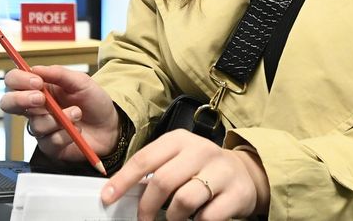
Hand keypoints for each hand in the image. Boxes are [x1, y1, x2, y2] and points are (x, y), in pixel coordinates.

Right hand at [0, 65, 119, 161]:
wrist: (111, 126)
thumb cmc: (94, 101)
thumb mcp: (81, 81)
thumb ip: (59, 73)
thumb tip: (36, 69)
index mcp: (39, 88)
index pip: (14, 81)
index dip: (19, 80)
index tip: (37, 82)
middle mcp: (35, 108)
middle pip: (8, 103)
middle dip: (21, 100)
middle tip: (41, 99)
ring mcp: (41, 127)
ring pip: (35, 124)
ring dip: (58, 118)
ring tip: (77, 113)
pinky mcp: (50, 146)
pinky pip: (49, 141)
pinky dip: (66, 134)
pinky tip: (77, 130)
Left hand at [102, 130, 268, 220]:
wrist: (244, 173)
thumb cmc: (201, 168)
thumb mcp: (177, 159)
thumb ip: (154, 170)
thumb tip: (120, 191)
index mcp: (179, 140)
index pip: (144, 159)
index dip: (123, 181)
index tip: (108, 197)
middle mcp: (200, 151)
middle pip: (163, 181)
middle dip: (147, 206)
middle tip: (143, 219)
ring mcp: (220, 171)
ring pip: (184, 200)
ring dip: (173, 217)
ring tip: (173, 219)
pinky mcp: (237, 192)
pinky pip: (208, 216)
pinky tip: (196, 219)